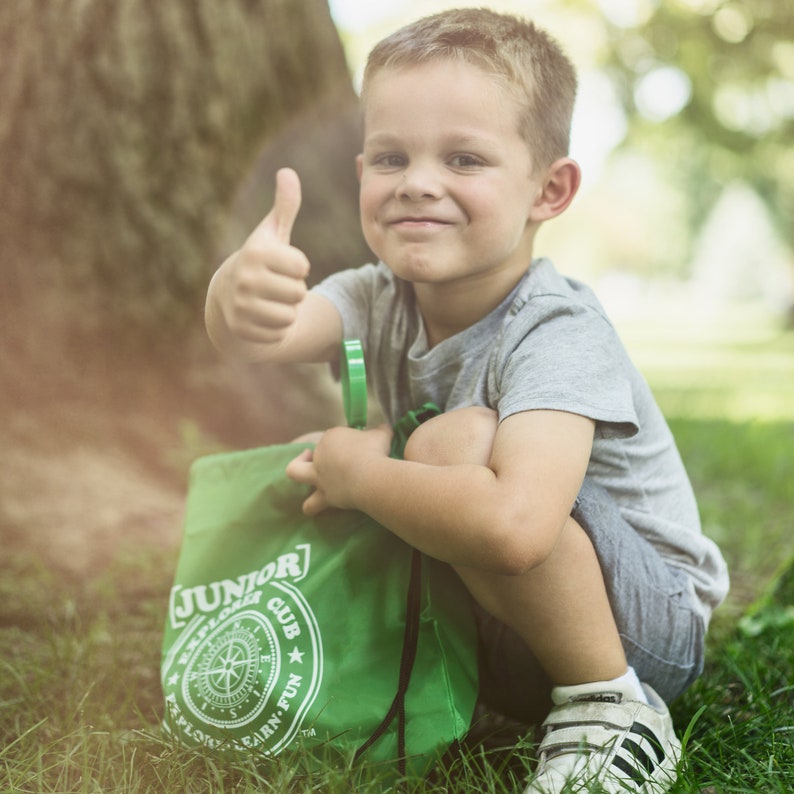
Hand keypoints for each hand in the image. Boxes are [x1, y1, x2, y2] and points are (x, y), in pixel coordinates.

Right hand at [215, 168, 309, 344]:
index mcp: (255, 253)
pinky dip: (276, 329)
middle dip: (294, 291)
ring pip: (290, 315)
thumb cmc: (259, 262)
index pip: (302, 266)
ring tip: (270, 301)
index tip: (282, 265)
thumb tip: (288, 172)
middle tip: (276, 286)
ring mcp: (241, 307)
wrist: (227, 298)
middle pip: (299, 293)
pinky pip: (279, 334)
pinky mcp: (242, 330)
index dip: (298, 267)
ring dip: (286, 311)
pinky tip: (262, 318)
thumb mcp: (272, 234)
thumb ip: (285, 206)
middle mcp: (245, 279)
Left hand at [286, 425, 392, 515]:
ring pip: (295, 473)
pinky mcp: (324, 495)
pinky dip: (313, 506)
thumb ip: (381, 430)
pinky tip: (319, 508)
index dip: (345, 441)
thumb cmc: (375, 451)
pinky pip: (312, 505)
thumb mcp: (382, 434)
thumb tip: (386, 428)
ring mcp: (319, 476)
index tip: (359, 447)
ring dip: (299, 478)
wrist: (370, 477)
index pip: (333, 436)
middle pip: (311, 452)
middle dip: (309, 454)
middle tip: (323, 458)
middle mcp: (320, 456)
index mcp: (332, 437)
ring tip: (310, 485)